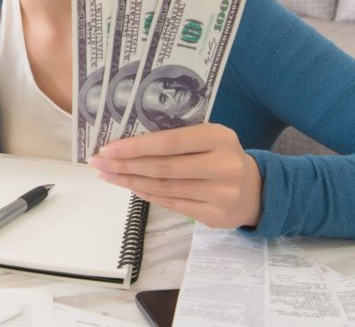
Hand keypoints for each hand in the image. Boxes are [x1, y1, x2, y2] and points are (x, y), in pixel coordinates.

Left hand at [89, 123, 262, 228]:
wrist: (255, 190)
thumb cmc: (220, 156)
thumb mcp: (209, 138)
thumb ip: (178, 137)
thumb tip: (127, 141)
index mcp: (219, 137)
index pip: (169, 142)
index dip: (136, 146)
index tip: (108, 147)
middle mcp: (223, 165)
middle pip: (163, 167)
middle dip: (125, 164)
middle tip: (99, 162)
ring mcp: (220, 193)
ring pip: (164, 187)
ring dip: (130, 181)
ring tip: (108, 174)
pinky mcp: (214, 215)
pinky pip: (171, 203)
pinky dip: (146, 194)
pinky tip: (130, 186)